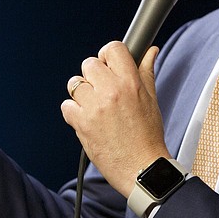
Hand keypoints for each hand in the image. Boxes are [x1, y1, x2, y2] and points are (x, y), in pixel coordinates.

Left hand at [61, 42, 170, 196]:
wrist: (142, 169)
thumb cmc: (148, 136)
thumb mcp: (152, 99)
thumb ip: (146, 71)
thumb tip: (150, 51)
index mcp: (130, 83)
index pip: (113, 48)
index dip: (109, 55)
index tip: (109, 64)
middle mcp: (111, 91)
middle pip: (89, 64)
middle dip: (95, 74)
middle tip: (103, 89)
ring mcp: (94, 107)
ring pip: (74, 83)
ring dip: (82, 92)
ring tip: (95, 106)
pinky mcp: (81, 124)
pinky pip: (66, 105)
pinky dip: (73, 112)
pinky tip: (87, 119)